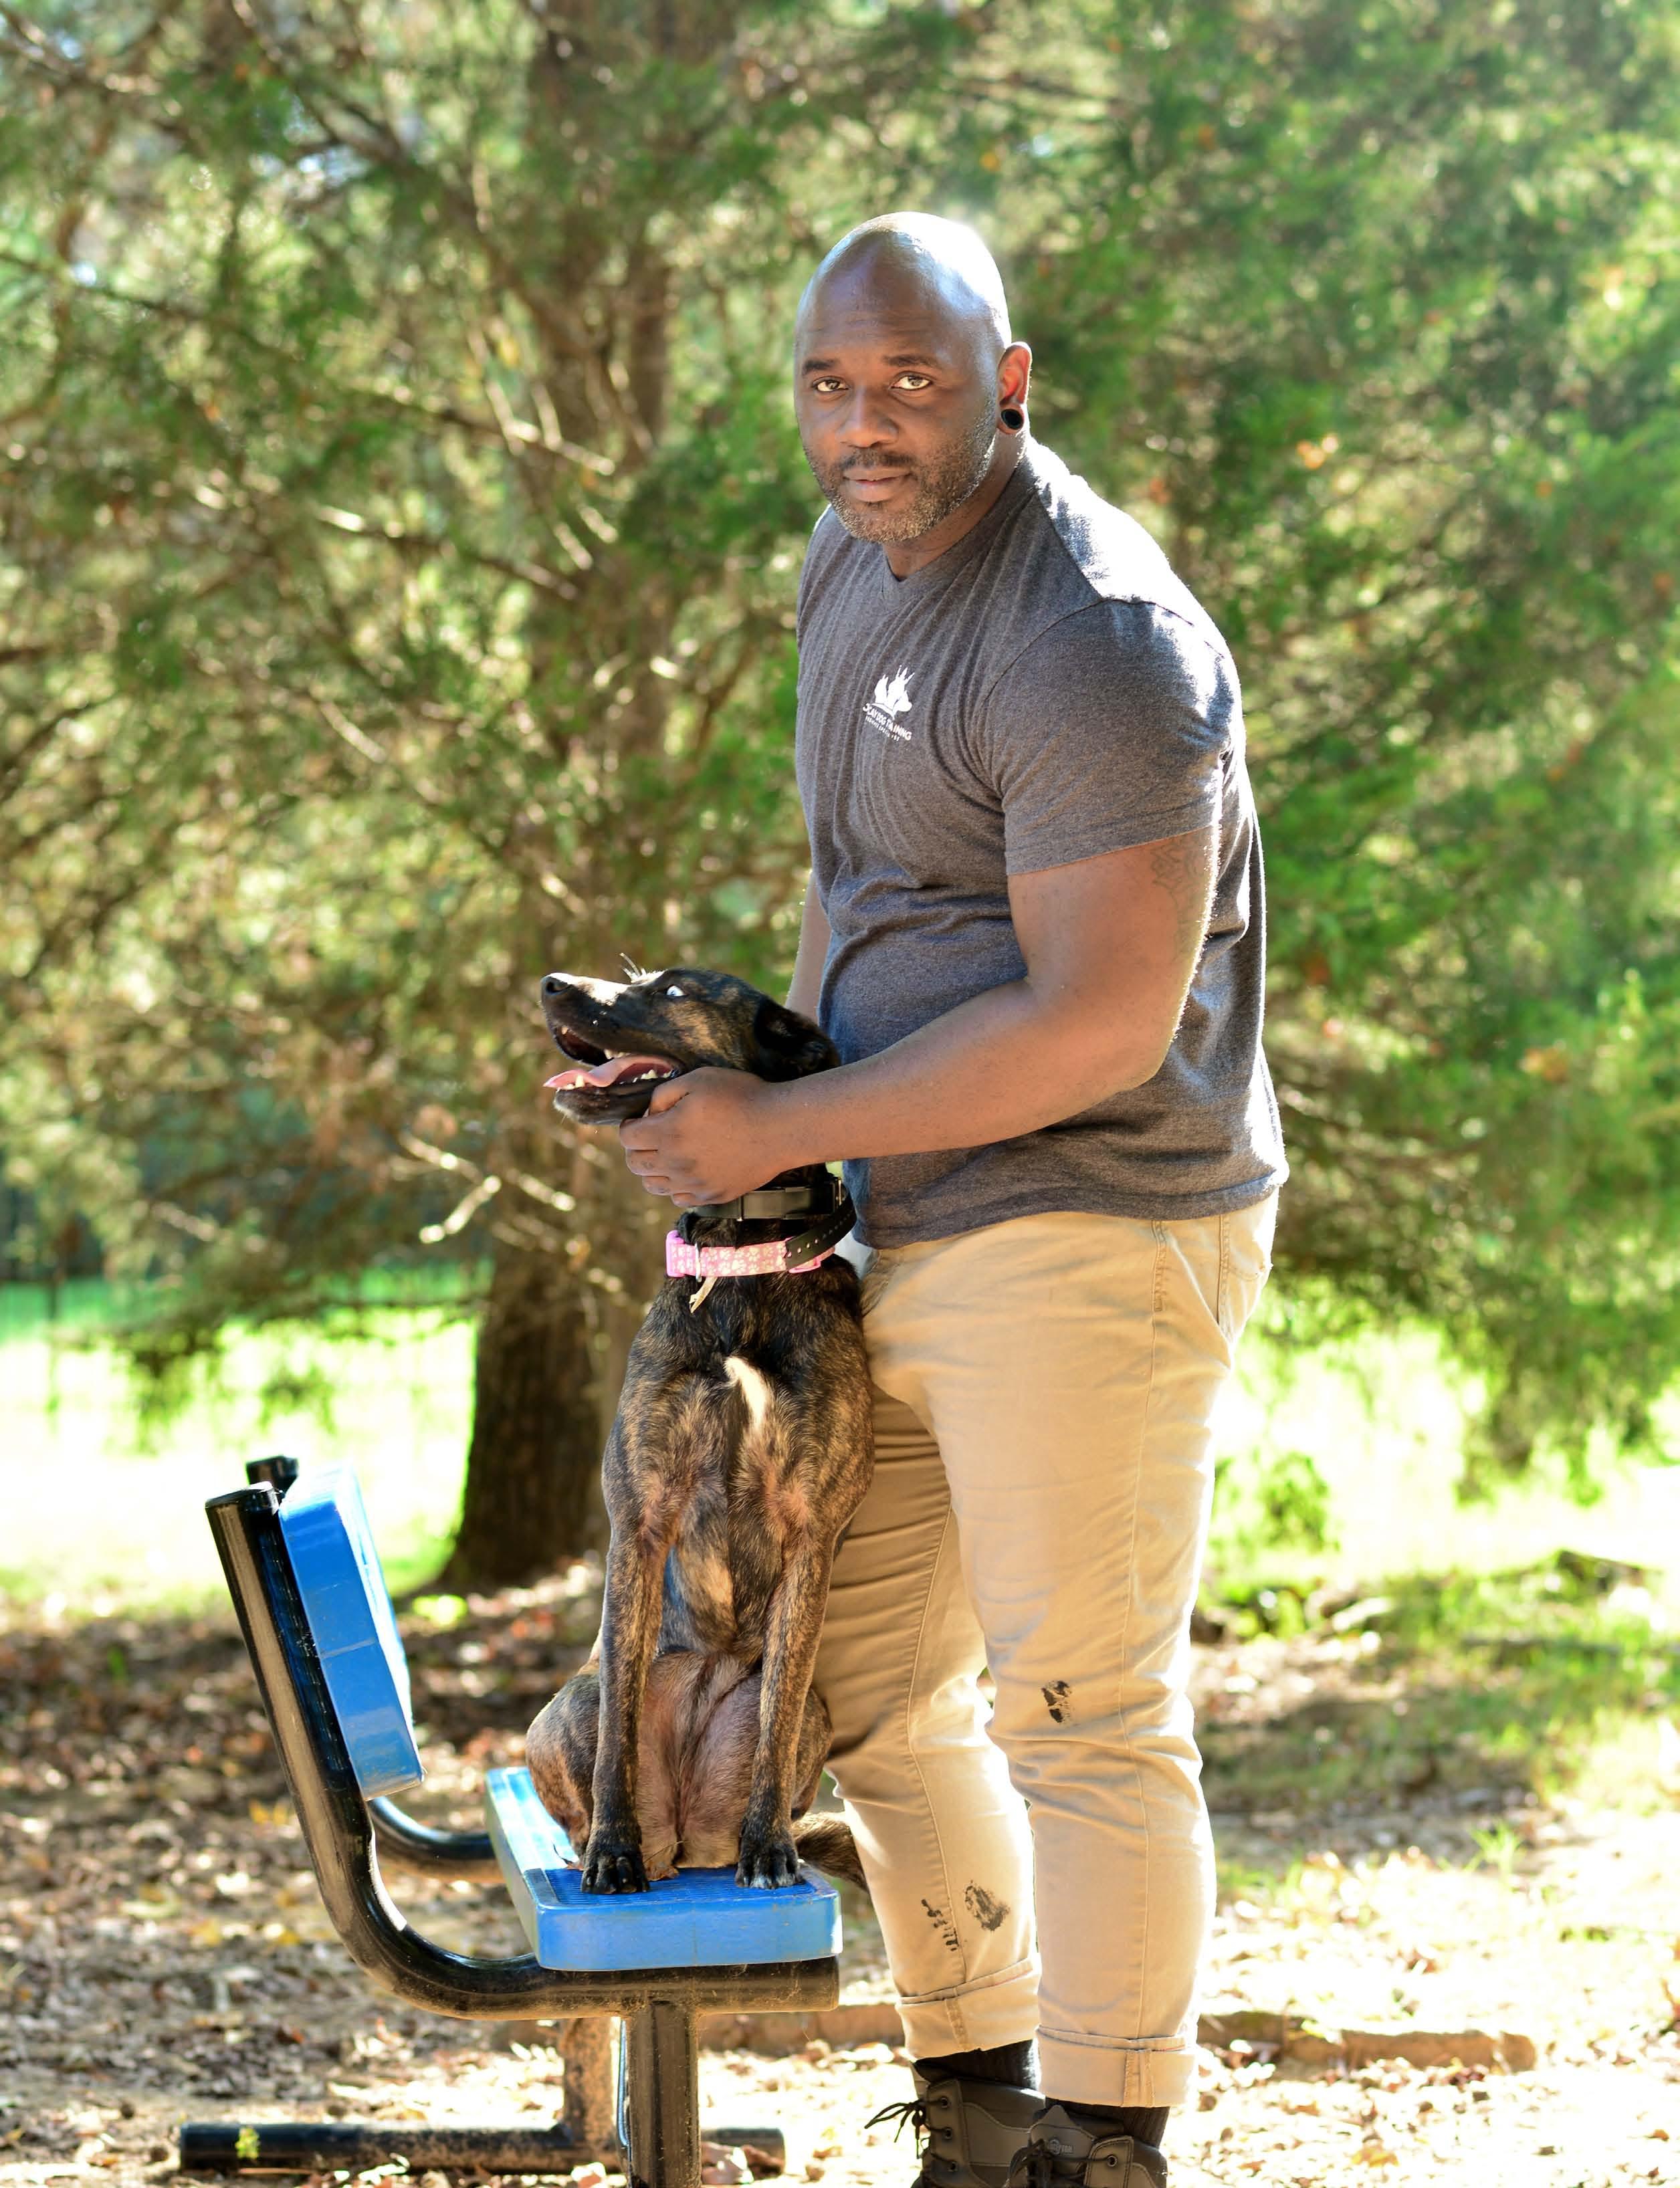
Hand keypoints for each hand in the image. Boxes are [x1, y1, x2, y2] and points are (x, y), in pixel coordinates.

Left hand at [618, 1069, 791, 1205]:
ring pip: (653, 1185)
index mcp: (668, 1132)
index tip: (640, 1120)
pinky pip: (679, 1198)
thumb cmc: (741, 1098)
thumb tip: (649, 1113)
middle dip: (637, 1148)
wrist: (781, 1128)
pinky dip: (676, 1186)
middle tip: (653, 1136)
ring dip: (654, 1169)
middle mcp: (676, 1163)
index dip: (630, 1125)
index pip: (627, 1138)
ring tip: (669, 1154)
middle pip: (635, 1164)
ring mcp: (694, 1184)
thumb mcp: (698, 1079)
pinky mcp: (712, 1195)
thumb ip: (664, 1094)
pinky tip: (688, 1169)